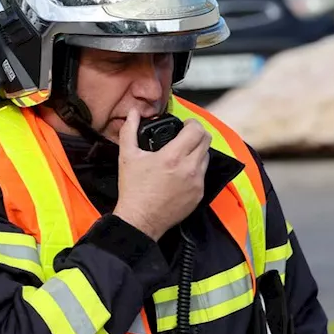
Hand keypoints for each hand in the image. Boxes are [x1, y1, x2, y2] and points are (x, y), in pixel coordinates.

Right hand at [112, 109, 210, 240]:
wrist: (140, 220)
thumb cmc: (133, 191)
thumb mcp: (127, 156)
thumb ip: (130, 130)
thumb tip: (134, 113)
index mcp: (172, 157)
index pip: (196, 130)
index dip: (192, 123)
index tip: (185, 125)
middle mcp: (189, 169)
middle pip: (206, 141)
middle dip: (197, 134)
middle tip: (186, 136)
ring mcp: (196, 183)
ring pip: (206, 157)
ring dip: (198, 152)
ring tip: (183, 155)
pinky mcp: (198, 195)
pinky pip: (203, 175)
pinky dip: (195, 170)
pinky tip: (181, 173)